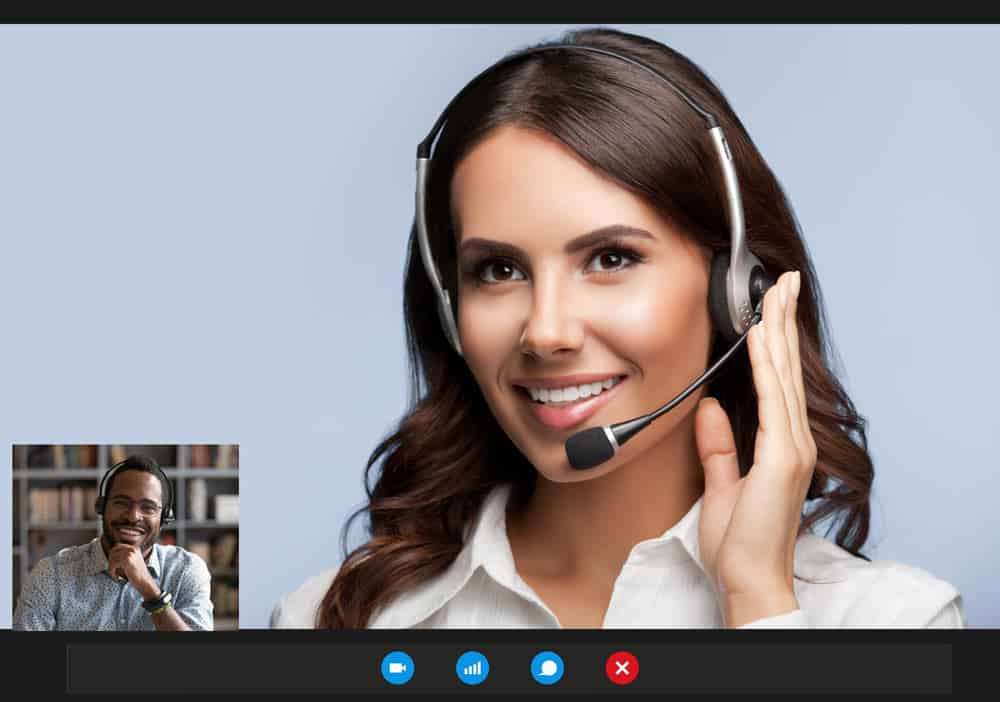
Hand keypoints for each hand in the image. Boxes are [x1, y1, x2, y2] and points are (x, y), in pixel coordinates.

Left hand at [107, 544, 158, 600]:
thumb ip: (125, 556)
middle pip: (113, 552)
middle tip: (111, 569)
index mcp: (135, 548)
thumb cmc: (137, 573)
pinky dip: (112, 572)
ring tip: (114, 574)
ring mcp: (130, 554)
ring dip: (110, 568)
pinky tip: (116, 577)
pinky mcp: (126, 560)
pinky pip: (113, 564)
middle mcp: (132, 549)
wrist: (144, 580)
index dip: (112, 554)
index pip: (118, 546)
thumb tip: (111, 555)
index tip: (111, 562)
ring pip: (112, 559)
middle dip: (110, 561)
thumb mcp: (133, 560)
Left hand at [694, 270, 816, 625]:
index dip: (776, 342)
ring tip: (776, 292)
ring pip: (783, 376)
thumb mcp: (722, 485)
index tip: (770, 307)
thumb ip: (719, 447)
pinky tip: (761, 338)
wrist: (749, 579)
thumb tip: (710, 408)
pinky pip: (771, 401)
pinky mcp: (782, 458)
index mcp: (780, 446)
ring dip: (778, 331)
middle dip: (783, 321)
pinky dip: (767, 367)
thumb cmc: (740, 542)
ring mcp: (792, 448)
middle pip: (786, 369)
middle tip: (782, 280)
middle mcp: (792, 441)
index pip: (777, 382)